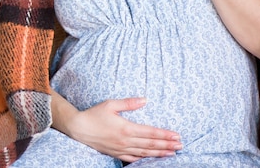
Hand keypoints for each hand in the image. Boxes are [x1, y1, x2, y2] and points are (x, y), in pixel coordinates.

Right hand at [66, 97, 181, 162]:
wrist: (79, 128)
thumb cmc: (94, 114)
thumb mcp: (110, 104)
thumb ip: (129, 103)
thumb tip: (145, 100)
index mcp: (126, 128)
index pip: (150, 132)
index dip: (165, 134)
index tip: (176, 135)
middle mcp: (126, 140)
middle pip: (151, 144)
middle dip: (167, 145)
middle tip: (180, 145)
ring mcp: (121, 149)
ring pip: (145, 153)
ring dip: (160, 153)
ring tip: (172, 153)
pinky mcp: (116, 153)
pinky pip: (133, 159)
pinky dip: (145, 159)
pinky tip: (153, 159)